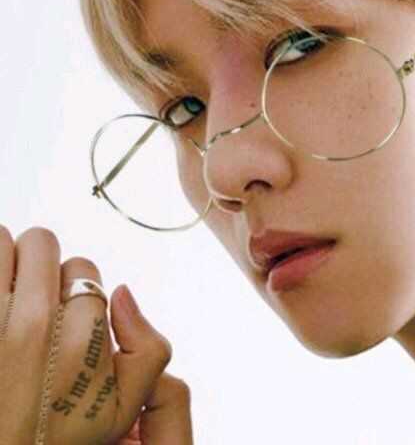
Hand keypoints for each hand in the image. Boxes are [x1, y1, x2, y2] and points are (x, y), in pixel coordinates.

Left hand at [0, 225, 189, 443]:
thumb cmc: (56, 436)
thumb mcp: (123, 407)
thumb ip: (149, 349)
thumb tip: (123, 292)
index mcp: (79, 337)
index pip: (82, 266)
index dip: (77, 287)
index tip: (65, 311)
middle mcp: (31, 323)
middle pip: (41, 242)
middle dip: (40, 263)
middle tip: (33, 293)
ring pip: (1, 241)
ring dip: (5, 258)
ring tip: (7, 290)